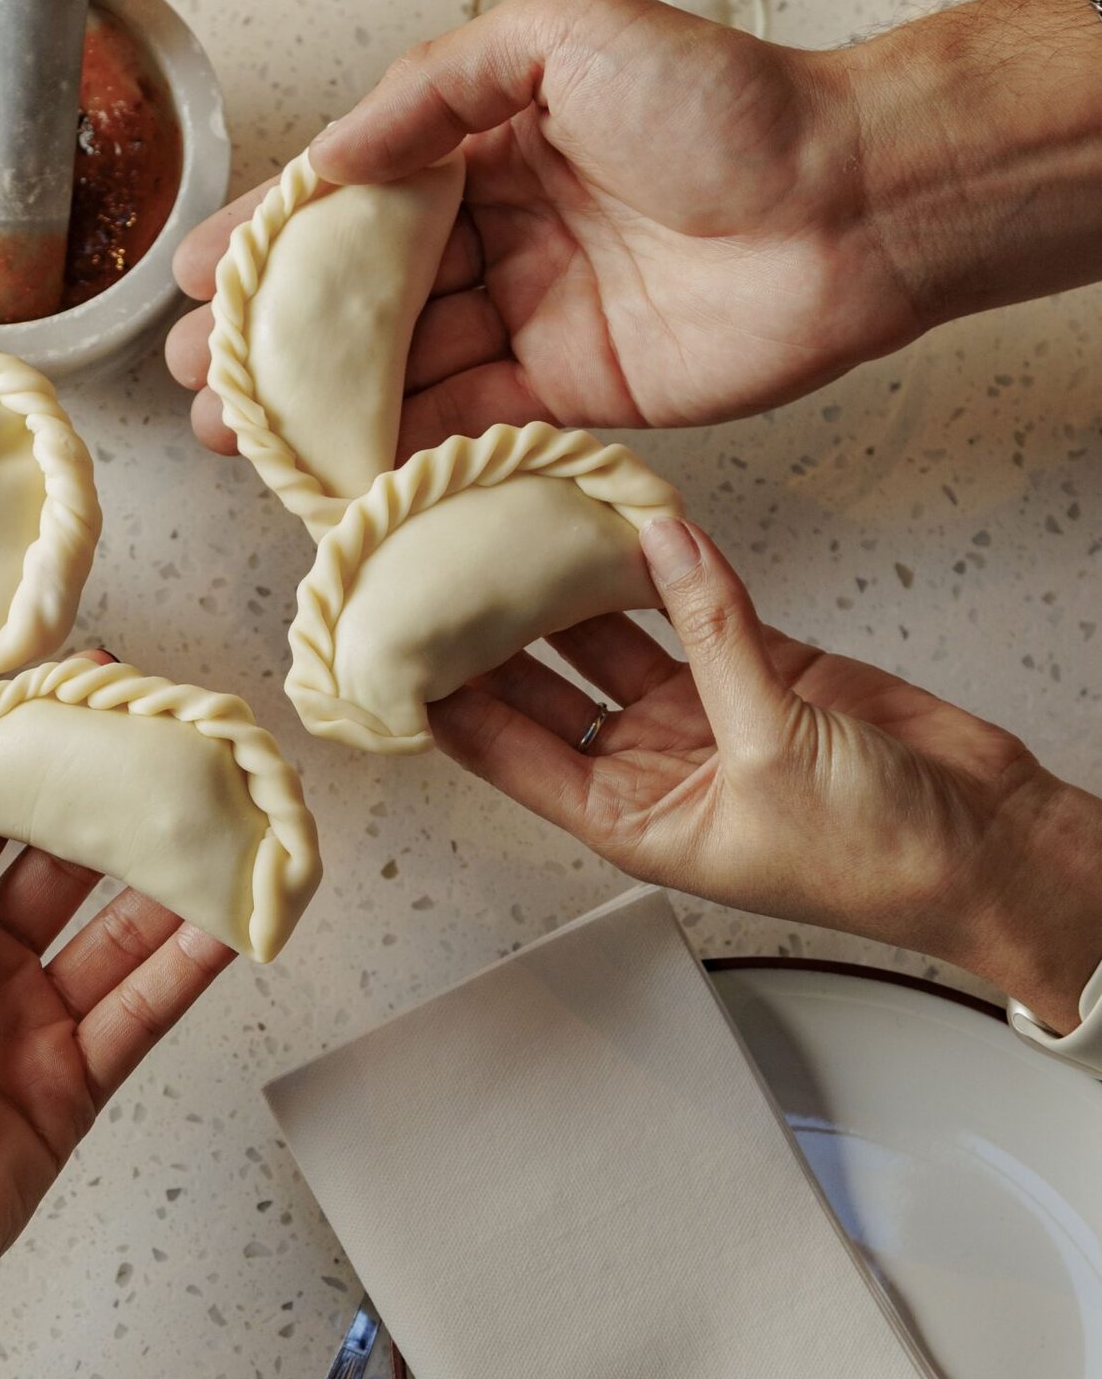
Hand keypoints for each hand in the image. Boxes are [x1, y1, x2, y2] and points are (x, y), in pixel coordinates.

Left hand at [0, 750, 233, 1350]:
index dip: (18, 755)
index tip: (66, 693)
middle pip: (57, 860)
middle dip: (110, 802)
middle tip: (171, 741)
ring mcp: (29, 1015)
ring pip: (115, 928)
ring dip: (171, 877)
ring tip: (228, 817)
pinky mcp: (74, 1077)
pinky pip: (141, 1008)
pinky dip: (188, 966)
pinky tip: (230, 921)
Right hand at [167, 0, 1101, 447]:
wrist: (844, 207)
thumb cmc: (722, 105)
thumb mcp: (562, 37)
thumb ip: (436, 84)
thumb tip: (332, 157)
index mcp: (489, 141)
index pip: (356, 197)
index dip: (272, 239)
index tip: (195, 278)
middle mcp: (501, 232)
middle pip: (363, 295)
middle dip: (273, 338)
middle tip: (196, 377)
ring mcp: (530, 317)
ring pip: (400, 369)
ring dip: (315, 405)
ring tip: (233, 432)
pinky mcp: (569, 395)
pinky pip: (464, 423)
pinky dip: (396, 448)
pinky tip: (329, 469)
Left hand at [430, 516, 1101, 1035]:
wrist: (987, 848)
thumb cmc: (878, 860)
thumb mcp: (773, 749)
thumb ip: (715, 637)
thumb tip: (659, 546)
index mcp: (626, 818)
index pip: (504, 750)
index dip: (443, 696)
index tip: (390, 636)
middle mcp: (650, 768)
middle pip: (543, 686)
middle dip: (492, 627)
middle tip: (438, 552)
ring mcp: (705, 716)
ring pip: (613, 639)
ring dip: (571, 586)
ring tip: (514, 518)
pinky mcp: (765, 674)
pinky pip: (697, 611)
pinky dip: (669, 568)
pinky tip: (626, 519)